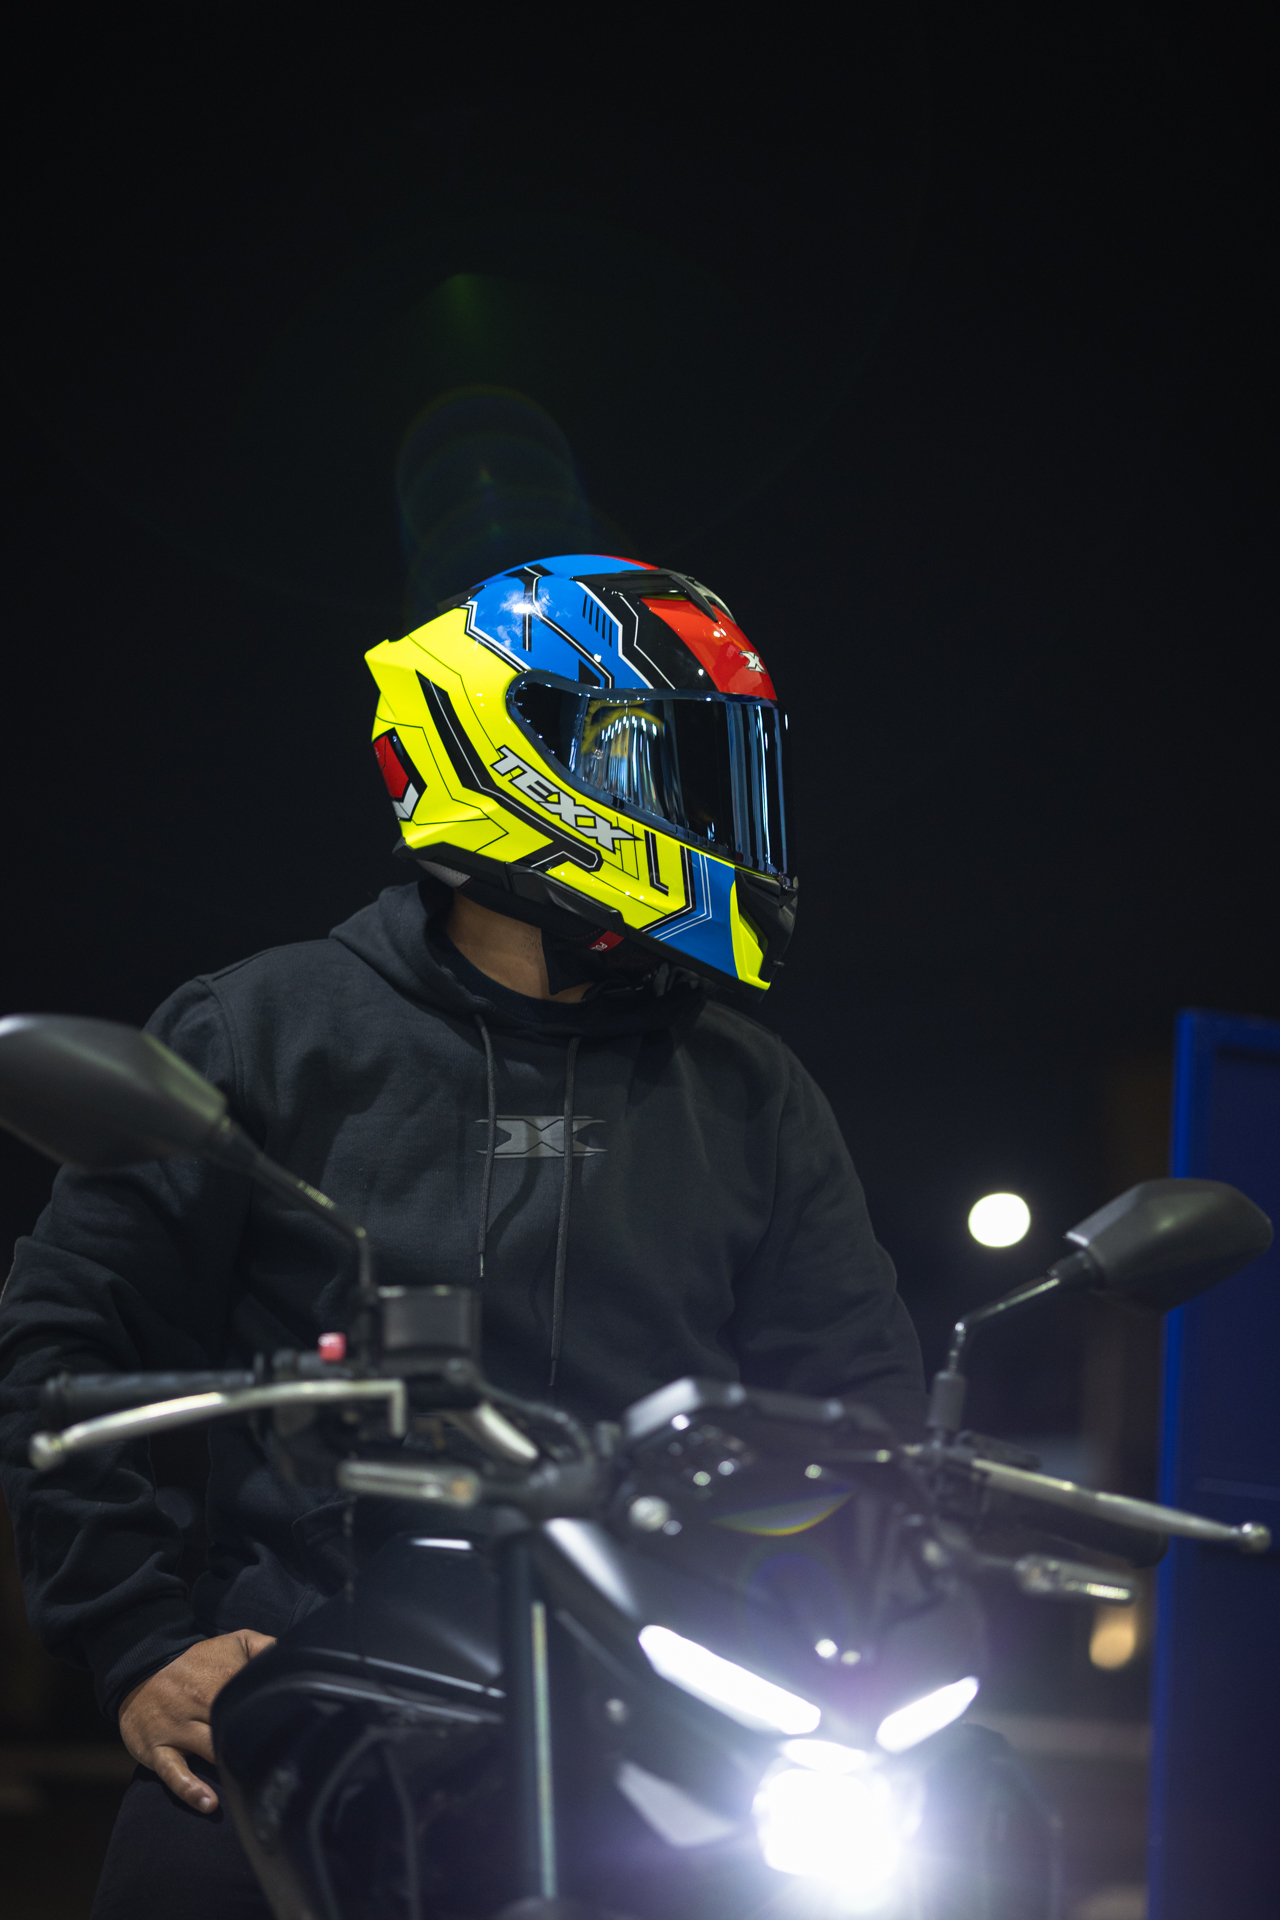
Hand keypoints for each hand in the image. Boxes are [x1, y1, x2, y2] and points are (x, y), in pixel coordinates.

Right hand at [119, 1629, 275, 1811]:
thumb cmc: (196, 1664)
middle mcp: (199, 1703)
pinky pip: (173, 1772)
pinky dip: (189, 1788)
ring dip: (229, 1768)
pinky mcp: (157, 1750)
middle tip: (279, 1765)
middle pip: (231, 1727)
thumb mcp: (231, 1643)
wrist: (141, 1672)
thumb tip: (291, 1654)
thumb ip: (263, 1647)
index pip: (251, 1699)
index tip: (294, 1731)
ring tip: (252, 1784)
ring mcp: (177, 1729)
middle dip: (253, 1744)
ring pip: (208, 1751)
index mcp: (221, 1678)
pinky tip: (208, 1802)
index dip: (271, 1716)